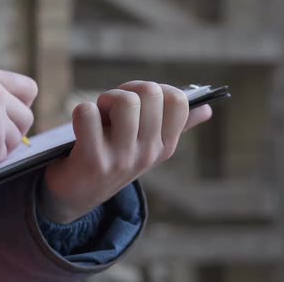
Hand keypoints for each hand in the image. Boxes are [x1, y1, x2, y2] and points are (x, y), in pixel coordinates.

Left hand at [39, 81, 211, 223]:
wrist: (76, 194)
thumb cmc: (112, 157)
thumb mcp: (145, 145)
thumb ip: (175, 126)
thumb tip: (206, 109)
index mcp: (165, 145)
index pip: (178, 100)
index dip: (156, 89)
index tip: (139, 101)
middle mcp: (148, 153)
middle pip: (150, 92)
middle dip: (126, 90)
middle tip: (111, 107)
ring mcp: (123, 159)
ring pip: (125, 101)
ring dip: (105, 99)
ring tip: (99, 116)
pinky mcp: (93, 160)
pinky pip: (87, 114)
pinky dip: (81, 112)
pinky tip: (81, 128)